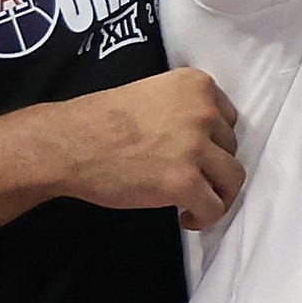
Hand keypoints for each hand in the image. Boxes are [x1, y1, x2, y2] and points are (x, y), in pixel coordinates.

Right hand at [48, 67, 244, 230]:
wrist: (69, 144)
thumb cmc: (100, 121)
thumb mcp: (153, 94)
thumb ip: (184, 108)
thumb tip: (204, 137)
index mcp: (197, 86)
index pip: (227, 119)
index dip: (213, 142)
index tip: (198, 155)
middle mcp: (204, 112)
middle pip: (231, 147)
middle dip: (212, 166)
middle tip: (189, 179)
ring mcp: (196, 147)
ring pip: (232, 178)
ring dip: (217, 193)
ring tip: (195, 202)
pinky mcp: (184, 181)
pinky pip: (215, 207)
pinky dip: (206, 217)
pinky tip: (186, 217)